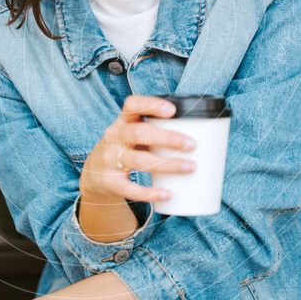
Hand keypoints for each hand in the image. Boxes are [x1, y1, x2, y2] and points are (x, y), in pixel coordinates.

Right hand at [79, 94, 196, 204]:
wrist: (94, 174)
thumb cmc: (126, 149)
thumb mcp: (133, 135)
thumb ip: (158, 132)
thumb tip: (206, 135)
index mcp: (122, 121)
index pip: (132, 105)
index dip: (151, 105)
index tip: (173, 110)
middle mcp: (113, 137)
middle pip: (139, 133)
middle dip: (167, 138)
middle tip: (192, 145)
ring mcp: (109, 159)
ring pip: (138, 160)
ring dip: (167, 164)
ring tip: (190, 167)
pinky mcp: (109, 181)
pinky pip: (130, 189)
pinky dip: (150, 193)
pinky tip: (168, 194)